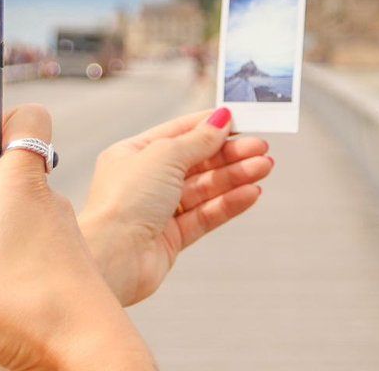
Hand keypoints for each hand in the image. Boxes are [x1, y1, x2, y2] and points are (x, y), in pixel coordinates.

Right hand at [0, 106, 152, 370]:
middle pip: (15, 173)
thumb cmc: (35, 310)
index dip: (4, 115)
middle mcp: (46, 203)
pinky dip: (13, 269)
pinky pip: (35, 255)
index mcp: (20, 186)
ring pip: (24, 218)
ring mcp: (62, 236)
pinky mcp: (70, 270)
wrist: (89, 353)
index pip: (27, 119)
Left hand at [80, 107, 273, 305]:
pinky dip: (230, 203)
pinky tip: (252, 192)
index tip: (241, 120)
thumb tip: (220, 120)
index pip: (179, 133)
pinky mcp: (172, 238)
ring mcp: (159, 211)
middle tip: (261, 148)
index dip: (211, 126)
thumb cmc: (124, 202)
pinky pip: (207, 214)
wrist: (113, 257)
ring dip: (236, 176)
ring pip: (205, 189)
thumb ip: (198, 139)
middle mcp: (145, 181)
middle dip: (230, 154)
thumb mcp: (165, 156)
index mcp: (133, 154)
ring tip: (265, 167)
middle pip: (197, 162)